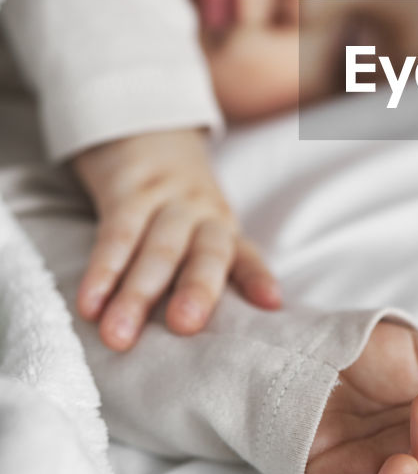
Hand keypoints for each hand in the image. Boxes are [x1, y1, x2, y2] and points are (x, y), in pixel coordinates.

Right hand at [71, 128, 280, 350]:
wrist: (143, 131)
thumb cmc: (174, 205)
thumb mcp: (198, 231)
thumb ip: (203, 274)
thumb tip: (209, 342)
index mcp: (223, 230)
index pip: (246, 256)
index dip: (257, 278)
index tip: (271, 303)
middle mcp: (202, 215)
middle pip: (204, 254)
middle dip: (196, 291)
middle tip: (183, 327)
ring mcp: (166, 200)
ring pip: (156, 249)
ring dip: (136, 293)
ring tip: (117, 336)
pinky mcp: (128, 192)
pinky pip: (115, 234)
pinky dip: (102, 270)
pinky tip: (89, 303)